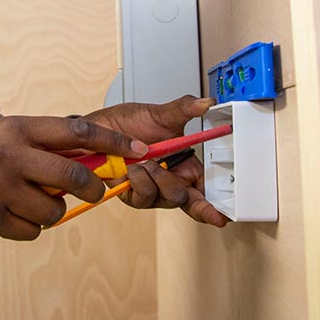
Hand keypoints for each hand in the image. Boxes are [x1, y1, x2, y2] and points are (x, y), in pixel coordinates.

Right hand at [0, 116, 148, 242]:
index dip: (111, 142)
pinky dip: (27, 228)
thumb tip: (87, 159)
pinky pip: (31, 230)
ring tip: (28, 204)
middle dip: (90, 187)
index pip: (76, 130)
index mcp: (16, 128)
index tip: (138, 151)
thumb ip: (37, 145)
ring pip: (54, 209)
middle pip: (72, 174)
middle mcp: (9, 153)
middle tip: (94, 191)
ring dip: (50, 212)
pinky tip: (7, 217)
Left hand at [85, 95, 227, 227]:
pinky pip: (143, 197)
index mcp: (184, 167)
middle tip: (161, 164)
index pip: (203, 193)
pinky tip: (132, 169)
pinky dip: (140, 181)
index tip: (221, 217)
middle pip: (186, 199)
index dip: (212, 208)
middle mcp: (169, 182)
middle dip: (175, 183)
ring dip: (155, 177)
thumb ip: (185, 109)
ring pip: (166, 198)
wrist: (98, 128)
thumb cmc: (128, 123)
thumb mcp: (161, 114)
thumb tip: (205, 102)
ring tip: (143, 161)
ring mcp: (151, 191)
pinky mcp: (132, 195)